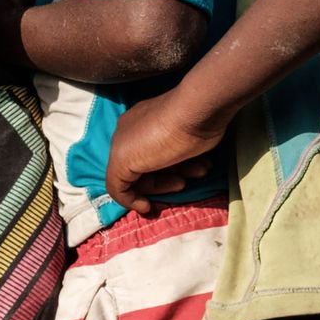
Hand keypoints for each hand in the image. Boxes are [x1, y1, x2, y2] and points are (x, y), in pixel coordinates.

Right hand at [103, 88, 225, 212]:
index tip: (148, 207)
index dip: (133, 196)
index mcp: (121, 140)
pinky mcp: (185, 130)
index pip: (121, 178)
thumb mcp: (126, 161)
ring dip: (182, 174)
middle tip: (180, 185)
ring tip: (197, 172)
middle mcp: (138, 133)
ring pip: (168, 165)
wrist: (200, 111)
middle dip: (162, 183)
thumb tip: (128, 197)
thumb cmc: (161, 137)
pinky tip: (203, 164)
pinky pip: (183, 155)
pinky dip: (192, 164)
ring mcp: (163, 130)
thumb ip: (116, 182)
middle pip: (146, 173)